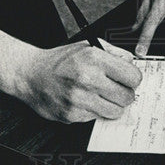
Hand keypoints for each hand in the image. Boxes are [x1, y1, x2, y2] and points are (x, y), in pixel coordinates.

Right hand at [15, 43, 141, 123]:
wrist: (30, 75)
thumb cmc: (61, 60)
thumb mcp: (89, 46)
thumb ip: (115, 53)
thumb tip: (133, 64)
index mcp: (94, 59)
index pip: (133, 77)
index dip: (133, 79)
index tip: (128, 79)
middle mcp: (87, 79)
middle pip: (127, 97)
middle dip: (124, 93)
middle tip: (116, 89)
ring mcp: (79, 99)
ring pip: (115, 112)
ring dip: (111, 105)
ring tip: (101, 95)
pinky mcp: (72, 115)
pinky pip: (96, 118)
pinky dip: (94, 111)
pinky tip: (84, 100)